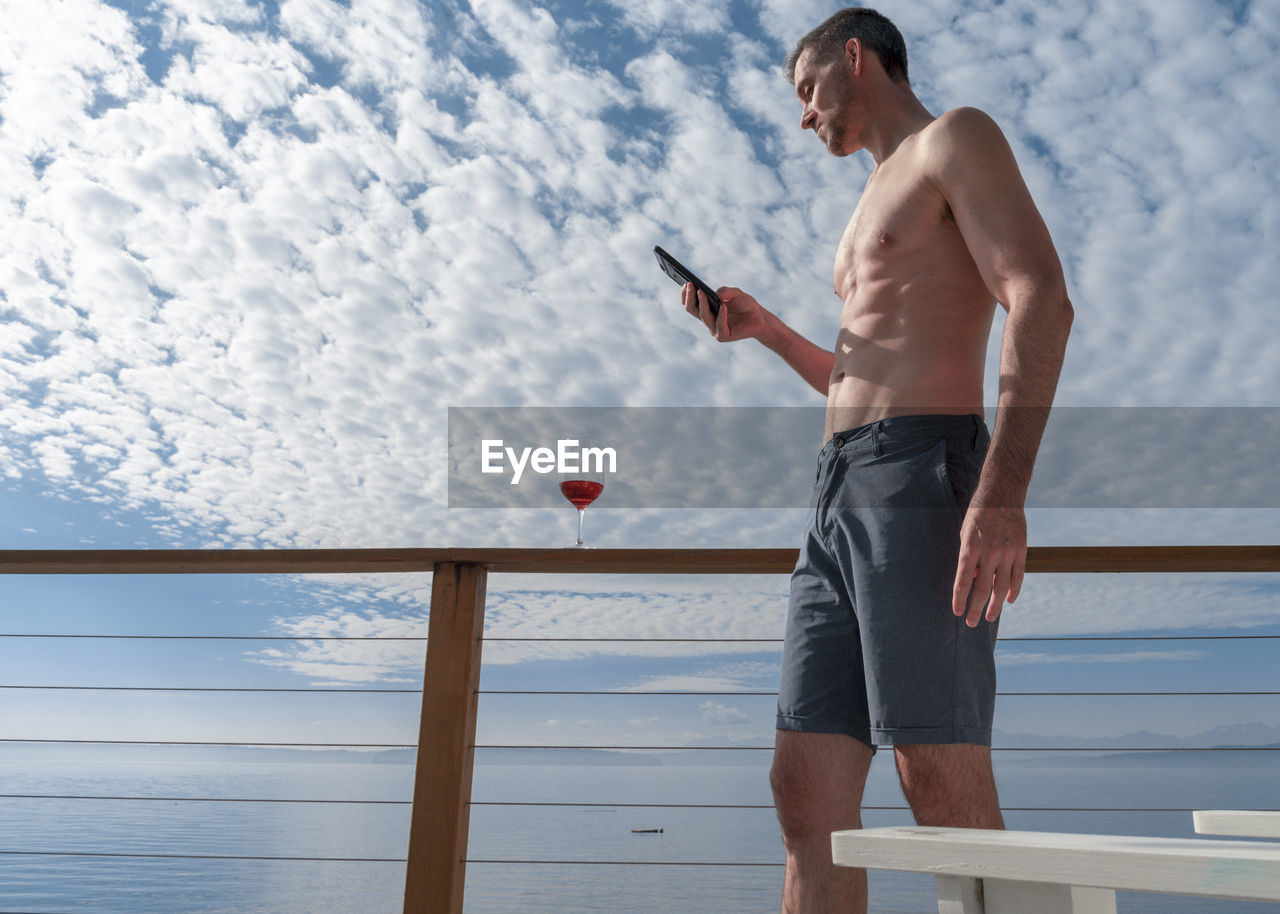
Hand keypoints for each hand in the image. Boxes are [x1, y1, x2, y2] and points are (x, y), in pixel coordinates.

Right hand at [682, 284, 768, 341]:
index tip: (685, 283)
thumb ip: (726, 291)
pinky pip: (719, 326)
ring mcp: (715, 329)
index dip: (686, 294)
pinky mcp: (724, 335)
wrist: (760, 318)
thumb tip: (716, 294)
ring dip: (702, 304)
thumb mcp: (736, 293)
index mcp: (708, 310)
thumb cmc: (746, 305)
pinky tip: (723, 306)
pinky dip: (721, 316)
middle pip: (692, 309)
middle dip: (689, 297)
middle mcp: (709, 320)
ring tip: (702, 292)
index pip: (691, 304)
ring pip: (704, 316)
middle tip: (689, 285)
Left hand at [952, 502, 1026, 626]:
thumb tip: (971, 581)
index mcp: (970, 548)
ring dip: (995, 606)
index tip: (957, 613)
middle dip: (975, 609)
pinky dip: (1013, 591)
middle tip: (971, 623)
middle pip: (982, 590)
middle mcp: (989, 553)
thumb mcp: (965, 534)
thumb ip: (968, 558)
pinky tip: (1007, 601)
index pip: (962, 582)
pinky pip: (1018, 576)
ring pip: (1001, 588)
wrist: (1001, 495)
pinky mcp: (1021, 550)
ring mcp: (1007, 552)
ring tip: (989, 618)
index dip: (959, 600)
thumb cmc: (977, 515)